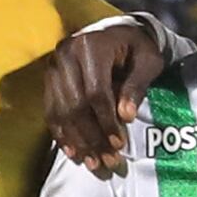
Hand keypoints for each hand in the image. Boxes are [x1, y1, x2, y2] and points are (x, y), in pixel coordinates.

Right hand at [44, 17, 166, 173]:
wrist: (116, 33)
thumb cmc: (137, 47)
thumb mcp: (148, 60)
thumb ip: (137, 85)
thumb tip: (125, 116)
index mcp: (92, 46)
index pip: (96, 92)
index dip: (106, 122)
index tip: (119, 144)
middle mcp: (67, 54)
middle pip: (75, 105)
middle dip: (92, 137)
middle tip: (107, 161)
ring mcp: (54, 65)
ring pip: (61, 111)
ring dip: (77, 141)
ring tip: (93, 163)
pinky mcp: (48, 77)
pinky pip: (50, 110)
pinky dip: (61, 133)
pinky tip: (73, 152)